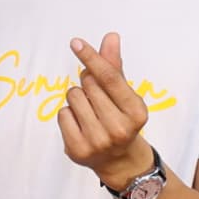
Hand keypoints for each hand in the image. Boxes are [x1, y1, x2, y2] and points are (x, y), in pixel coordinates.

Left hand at [59, 34, 152, 191]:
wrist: (119, 161)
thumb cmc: (121, 119)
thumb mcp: (124, 94)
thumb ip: (115, 66)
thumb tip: (111, 37)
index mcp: (136, 112)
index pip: (109, 77)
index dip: (91, 57)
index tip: (75, 43)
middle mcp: (119, 128)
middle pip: (88, 84)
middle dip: (88, 83)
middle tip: (98, 99)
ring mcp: (98, 142)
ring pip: (73, 97)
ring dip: (78, 98)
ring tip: (90, 112)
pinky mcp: (78, 150)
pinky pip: (62, 113)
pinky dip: (68, 114)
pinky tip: (81, 125)